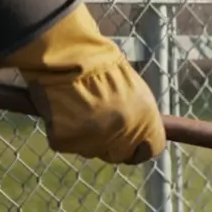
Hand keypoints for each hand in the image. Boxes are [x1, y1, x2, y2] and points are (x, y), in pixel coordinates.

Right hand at [0, 0, 164, 164]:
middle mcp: (124, 137)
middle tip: (96, 124)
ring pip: (89, 150)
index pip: (151, 150)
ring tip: (78, 109)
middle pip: (118, 155)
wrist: (70, 56)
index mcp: (146, 123)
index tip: (132, 144)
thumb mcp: (136, 91)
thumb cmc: (103, 67)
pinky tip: (61, 110)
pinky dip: (60, 130)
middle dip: (109, 143)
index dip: (140, 148)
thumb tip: (140, 135)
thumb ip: (140, 117)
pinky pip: (64, 142)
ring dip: (84, 137)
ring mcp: (94, 142)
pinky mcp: (66, 141)